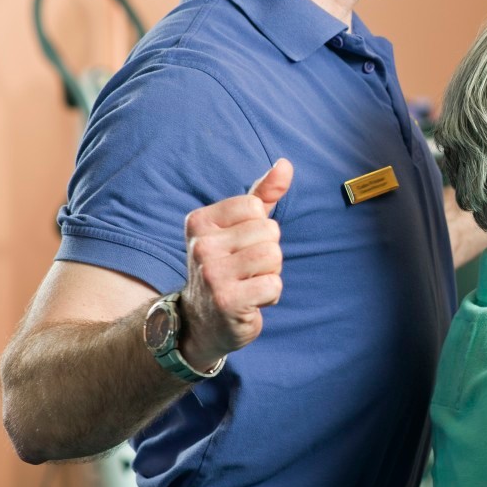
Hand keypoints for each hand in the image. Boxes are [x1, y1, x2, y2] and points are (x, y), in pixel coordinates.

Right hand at [176, 159, 292, 367]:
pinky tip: (251, 301)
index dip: (260, 229)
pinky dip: (270, 295)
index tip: (241, 247)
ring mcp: (211, 274)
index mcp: (200, 221)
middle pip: (269, 232)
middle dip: (269, 253)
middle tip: (246, 271)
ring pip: (273, 256)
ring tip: (249, 284)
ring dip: (271, 273)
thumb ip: (263, 194)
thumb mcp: (240, 227)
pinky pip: (273, 284)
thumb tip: (286, 164)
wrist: (204, 321)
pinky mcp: (226, 301)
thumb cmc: (228, 267)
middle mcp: (201, 245)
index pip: (256, 207)